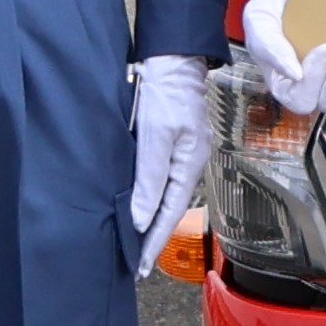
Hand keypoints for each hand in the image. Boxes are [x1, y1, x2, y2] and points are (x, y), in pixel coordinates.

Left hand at [127, 53, 209, 272]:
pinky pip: (161, 179)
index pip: (170, 213)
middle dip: (153, 236)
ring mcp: (183, 153)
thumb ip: (147, 179)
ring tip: (135, 242)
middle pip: (170, 208)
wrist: (172, 59)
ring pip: (166, 195)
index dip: (154, 241)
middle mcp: (190, 162)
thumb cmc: (164, 93)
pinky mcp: (173, 143)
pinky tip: (139, 205)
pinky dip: (150, 198)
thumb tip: (138, 218)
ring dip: (150, 219)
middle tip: (137, 263)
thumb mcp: (153, 137)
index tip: (141, 266)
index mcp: (190, 164)